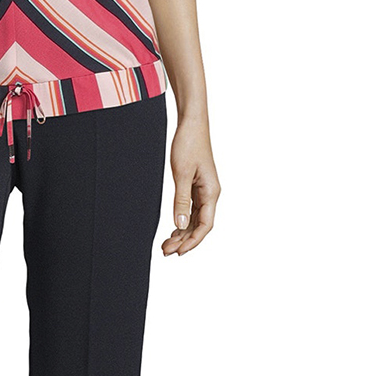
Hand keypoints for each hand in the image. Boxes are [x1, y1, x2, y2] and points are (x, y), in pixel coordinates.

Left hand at [162, 117, 218, 256]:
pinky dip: (183, 221)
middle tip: (165, 250)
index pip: (205, 225)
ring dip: (182, 233)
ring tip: (166, 244)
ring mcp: (204, 190)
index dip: (193, 241)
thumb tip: (181, 224)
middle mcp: (210, 194)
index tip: (178, 252)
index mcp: (211, 192)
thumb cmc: (189, 144)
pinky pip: (192, 210)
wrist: (192, 123)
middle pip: (200, 225)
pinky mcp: (196, 186)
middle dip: (184, 240)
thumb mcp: (181, 173)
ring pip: (195, 219)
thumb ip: (181, 200)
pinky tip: (174, 229)